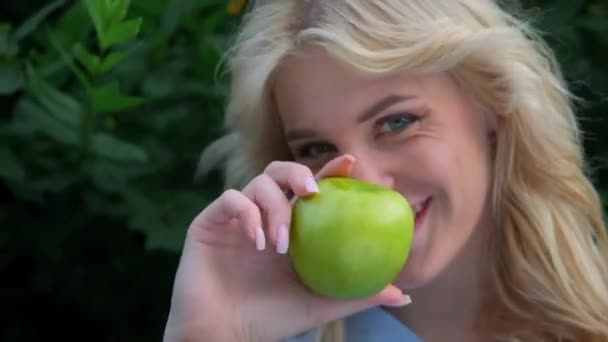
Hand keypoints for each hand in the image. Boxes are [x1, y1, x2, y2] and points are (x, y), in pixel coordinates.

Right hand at [162, 154, 409, 341]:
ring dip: (274, 208)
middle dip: (298, 173)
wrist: (222, 334)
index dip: (329, 170)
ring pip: (257, 184)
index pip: (310, 189)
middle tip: (312, 190)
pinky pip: (229, 200)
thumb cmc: (271, 317)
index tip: (349, 163)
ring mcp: (236, 217)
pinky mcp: (209, 222)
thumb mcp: (320, 302)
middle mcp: (263, 214)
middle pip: (279, 172)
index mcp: (289, 226)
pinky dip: (246, 213)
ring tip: (280, 244)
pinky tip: (256, 240)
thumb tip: (404, 295)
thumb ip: (358, 294)